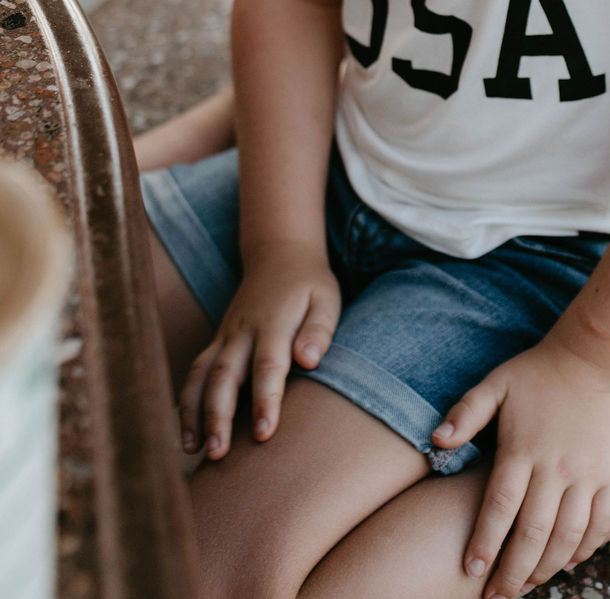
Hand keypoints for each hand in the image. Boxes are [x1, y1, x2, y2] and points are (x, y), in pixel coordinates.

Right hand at [178, 242, 339, 459]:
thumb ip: (319, 330)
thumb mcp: (326, 299)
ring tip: (192, 451)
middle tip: (216, 453)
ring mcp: (225, 336)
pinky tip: (184, 434)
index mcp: (273, 322)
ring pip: (201, 374)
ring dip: (193, 412)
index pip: (268, 365)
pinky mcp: (217, 342)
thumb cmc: (309, 284)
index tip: (263, 433)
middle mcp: (242, 330)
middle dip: (218, 415)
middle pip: (225, 375)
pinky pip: (195, 372)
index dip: (265, 399)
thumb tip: (309, 359)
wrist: (279, 254)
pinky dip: (185, 401)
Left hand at [431, 338, 609, 597]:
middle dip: (512, 572)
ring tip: (527, 585)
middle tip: (497, 596)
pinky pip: (600, 524)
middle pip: (532, 534)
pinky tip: (568, 563)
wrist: (594, 357)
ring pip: (567, 537)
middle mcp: (555, 468)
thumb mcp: (496, 384)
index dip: (485, 544)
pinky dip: (584, 549)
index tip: (473, 572)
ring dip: (546, 568)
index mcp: (522, 449)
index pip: (499, 509)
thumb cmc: (538, 371)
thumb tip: (436, 440)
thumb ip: (466, 413)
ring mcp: (587, 475)